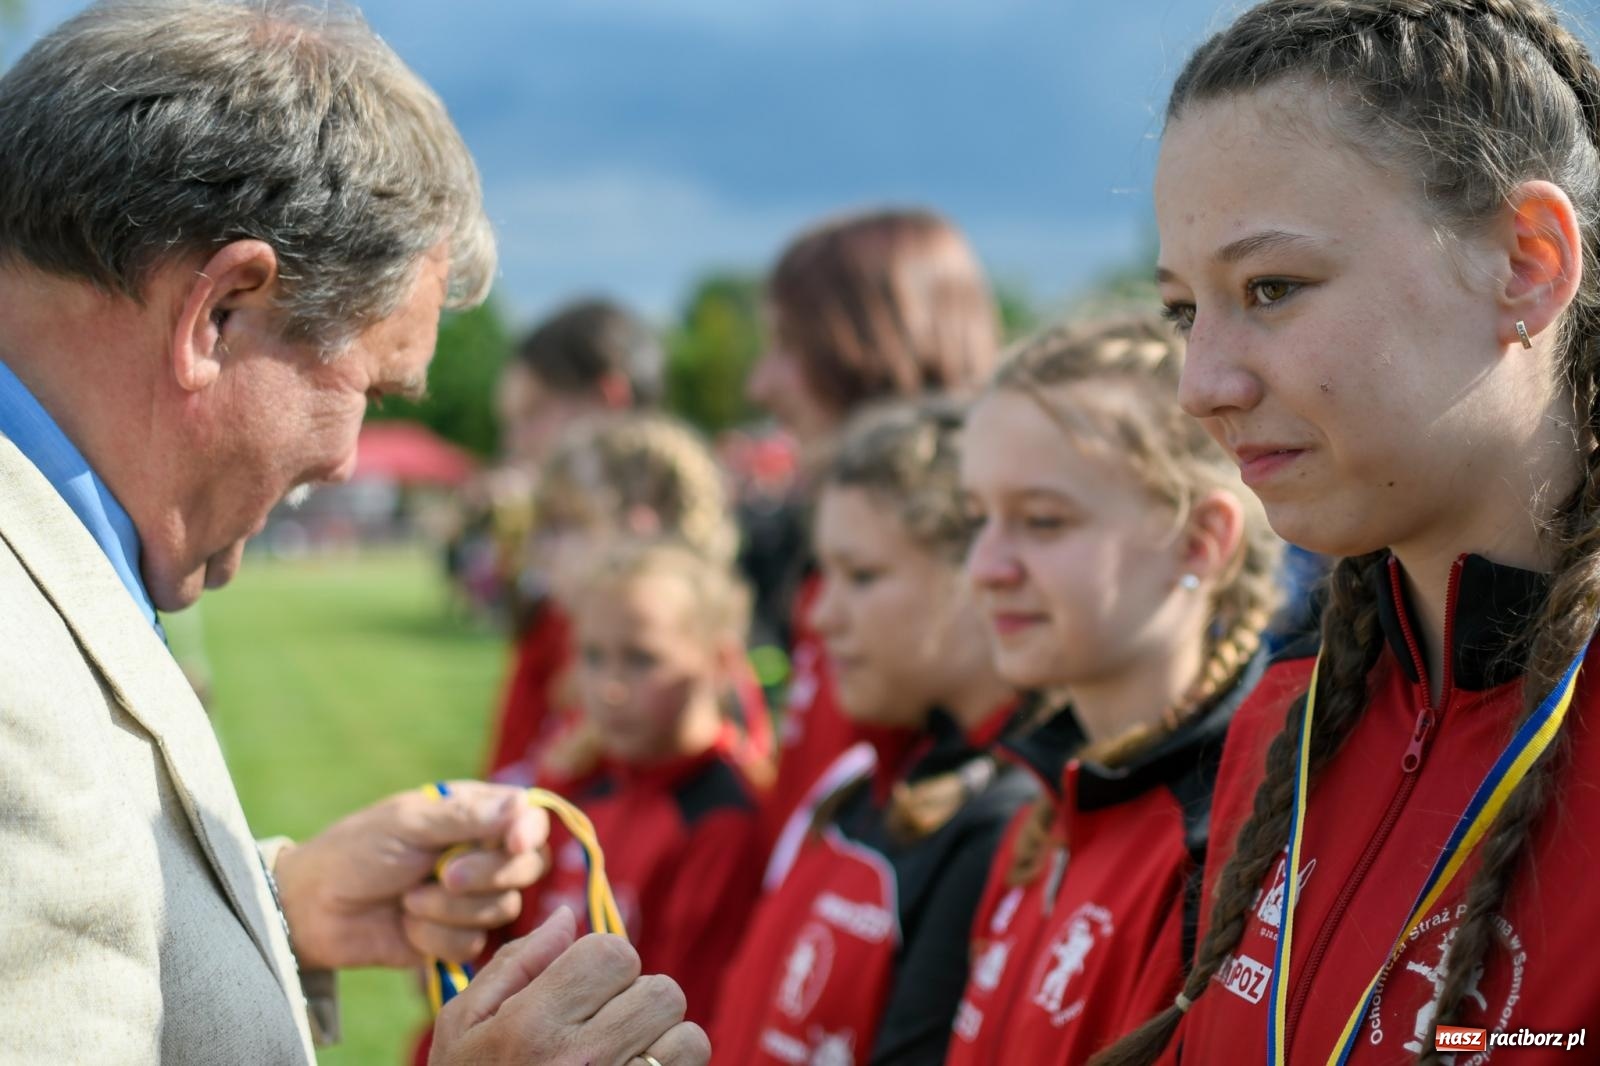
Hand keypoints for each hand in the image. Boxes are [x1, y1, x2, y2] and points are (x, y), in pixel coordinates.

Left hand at [273, 781, 549, 969]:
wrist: (312, 909)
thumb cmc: (357, 851)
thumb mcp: (409, 825)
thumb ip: (467, 818)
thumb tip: (524, 804)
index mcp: (475, 815)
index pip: (529, 820)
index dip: (529, 834)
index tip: (513, 845)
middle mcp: (482, 854)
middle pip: (527, 868)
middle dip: (486, 876)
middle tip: (444, 875)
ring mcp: (470, 898)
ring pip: (501, 910)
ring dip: (449, 909)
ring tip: (407, 900)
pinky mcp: (454, 937)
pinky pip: (472, 943)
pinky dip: (434, 936)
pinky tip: (405, 924)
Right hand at [430, 909, 710, 1065]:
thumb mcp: (465, 1028)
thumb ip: (514, 964)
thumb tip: (566, 917)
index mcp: (530, 1026)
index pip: (612, 952)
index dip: (603, 963)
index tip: (586, 989)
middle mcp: (580, 1061)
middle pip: (658, 990)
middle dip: (635, 1002)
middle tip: (605, 1027)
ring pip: (687, 1035)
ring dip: (662, 1041)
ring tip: (624, 1058)